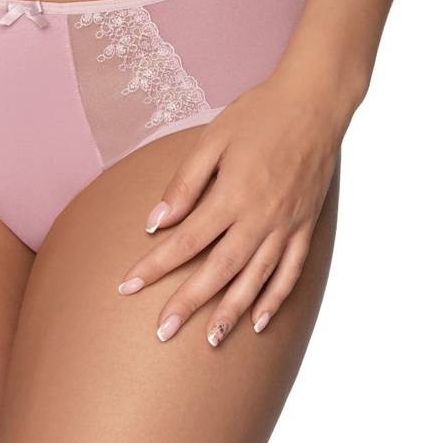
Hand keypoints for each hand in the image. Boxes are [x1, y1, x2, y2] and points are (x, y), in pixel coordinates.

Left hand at [116, 68, 346, 344]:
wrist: (315, 102)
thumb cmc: (258, 114)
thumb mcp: (212, 139)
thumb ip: (184, 184)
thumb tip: (155, 222)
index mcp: (231, 195)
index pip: (185, 242)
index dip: (154, 266)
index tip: (127, 286)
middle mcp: (260, 218)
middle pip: (218, 271)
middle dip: (187, 303)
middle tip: (162, 332)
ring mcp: (286, 225)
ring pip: (256, 280)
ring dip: (230, 313)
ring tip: (210, 340)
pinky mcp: (306, 226)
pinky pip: (291, 272)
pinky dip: (275, 299)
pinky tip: (258, 321)